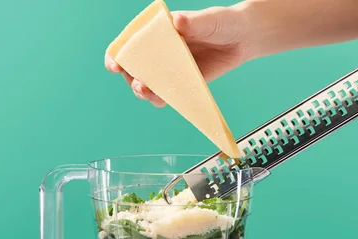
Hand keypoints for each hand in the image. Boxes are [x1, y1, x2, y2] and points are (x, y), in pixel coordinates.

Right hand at [104, 4, 253, 107]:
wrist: (242, 38)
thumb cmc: (222, 22)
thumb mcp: (208, 19)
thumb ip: (192, 22)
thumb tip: (178, 22)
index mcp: (156, 31)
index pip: (128, 42)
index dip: (116, 54)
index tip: (115, 63)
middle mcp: (157, 51)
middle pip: (132, 67)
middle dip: (129, 77)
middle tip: (138, 83)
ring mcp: (167, 69)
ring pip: (146, 84)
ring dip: (142, 91)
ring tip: (147, 92)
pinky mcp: (180, 83)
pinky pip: (165, 95)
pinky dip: (161, 99)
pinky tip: (163, 99)